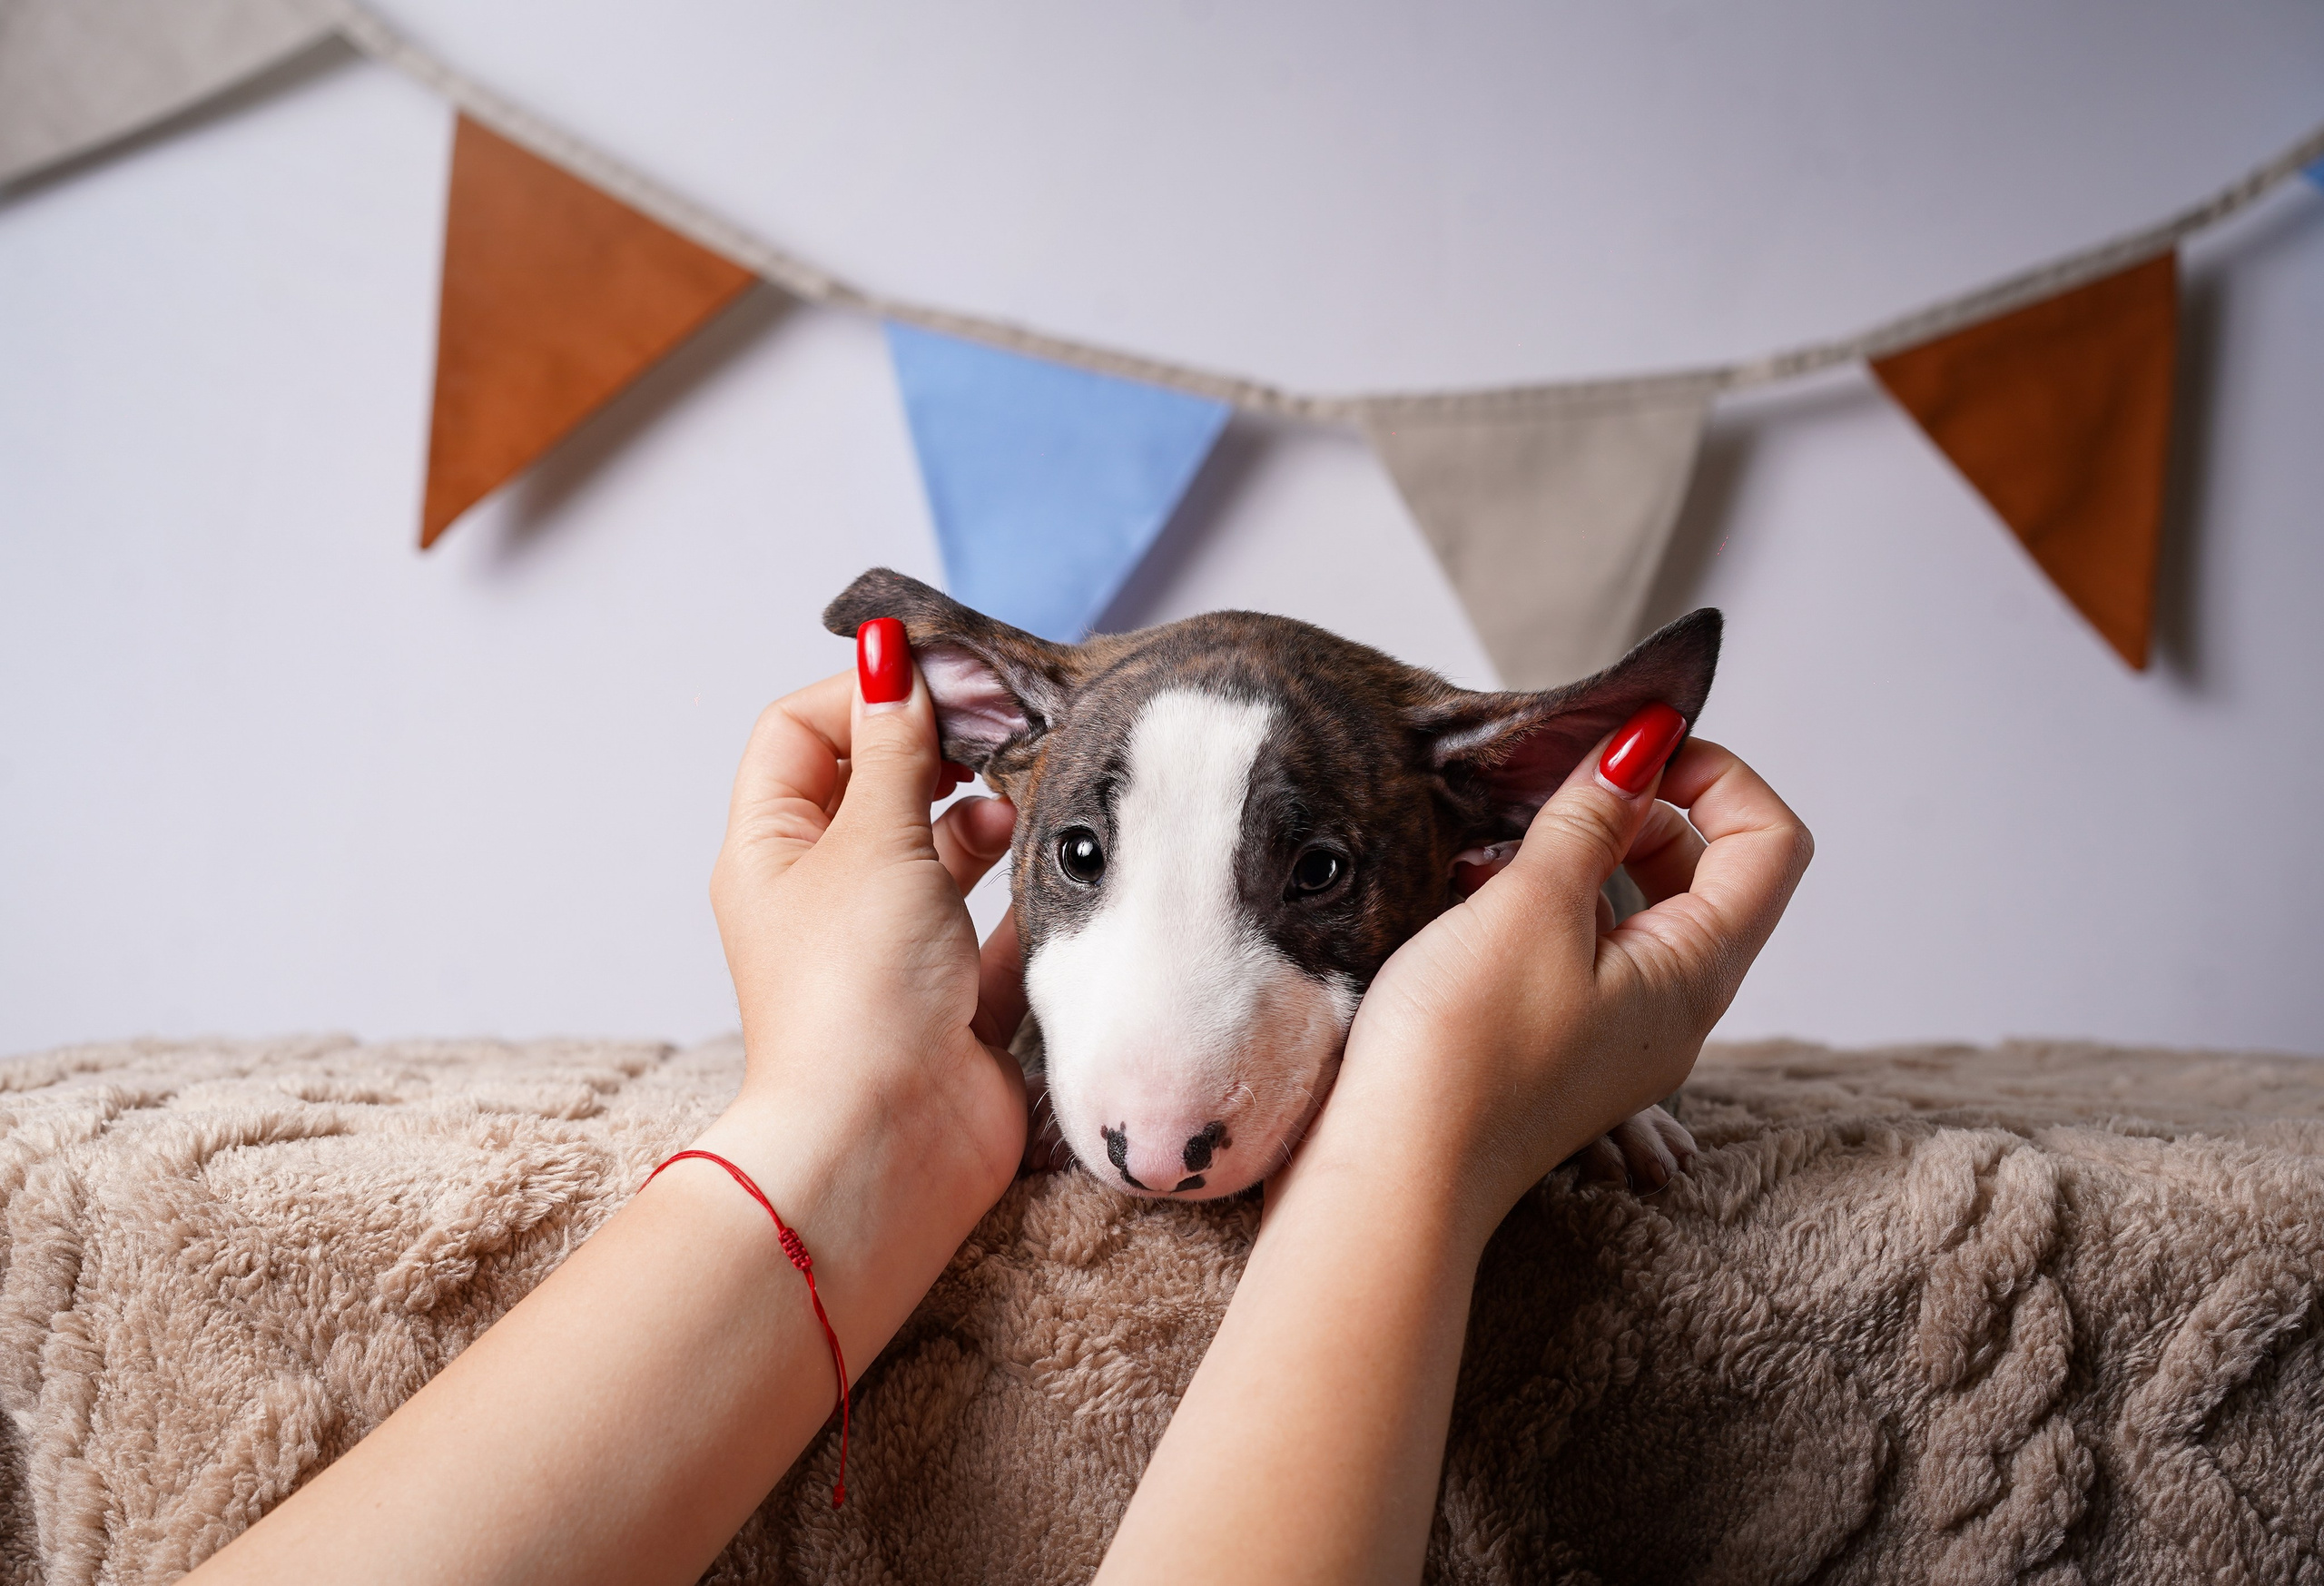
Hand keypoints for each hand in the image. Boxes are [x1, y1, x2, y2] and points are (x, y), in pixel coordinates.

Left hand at [694, 624, 1027, 1298]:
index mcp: (772, 848)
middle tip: (1000, 729)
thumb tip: (886, 653)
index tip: (940, 680)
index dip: (865, 693)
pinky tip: (1049, 861)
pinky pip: (989, 916)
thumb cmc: (856, 995)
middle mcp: (824, 891)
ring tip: (1022, 801)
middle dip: (937, 749)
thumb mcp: (872, 841)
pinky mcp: (951, 990)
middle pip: (874, 782)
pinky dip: (1018, 884)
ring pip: (938, 846)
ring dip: (982, 816)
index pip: (801, 730)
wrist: (892, 1144)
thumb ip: (892, 745)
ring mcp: (890, 943)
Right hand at [1283, 723, 1811, 1250]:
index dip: (1717, 775)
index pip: (1770, 843)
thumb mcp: (1532, 908)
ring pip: (1640, 908)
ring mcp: (1623, 1031)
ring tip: (1497, 849)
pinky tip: (1473, 895)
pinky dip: (1545, 904)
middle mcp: (1677, 1006)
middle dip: (1643, 809)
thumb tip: (1644, 744)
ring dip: (1581, 855)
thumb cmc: (1462, 1051)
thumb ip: (1591, 817)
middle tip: (1559, 792)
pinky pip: (1586, 948)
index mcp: (1696, 973)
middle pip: (1712, 871)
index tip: (1635, 748)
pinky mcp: (1567, 1043)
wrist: (1394, 1175)